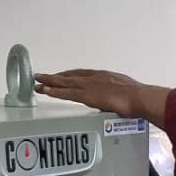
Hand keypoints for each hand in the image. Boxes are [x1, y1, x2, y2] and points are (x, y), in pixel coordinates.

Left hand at [33, 68, 170, 126]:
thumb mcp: (126, 91)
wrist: (138, 97)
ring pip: (63, 82)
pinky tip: (44, 91)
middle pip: (70, 76)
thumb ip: (117, 94)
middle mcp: (94, 77)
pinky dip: (53, 91)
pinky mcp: (85, 94)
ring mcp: (88, 85)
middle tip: (42, 77)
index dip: (70, 76)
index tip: (62, 77)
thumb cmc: (136, 97)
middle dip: (56, 77)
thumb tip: (118, 101)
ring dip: (49, 82)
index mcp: (104, 76)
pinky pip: (65, 92)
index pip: (82, 75)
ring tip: (37, 82)